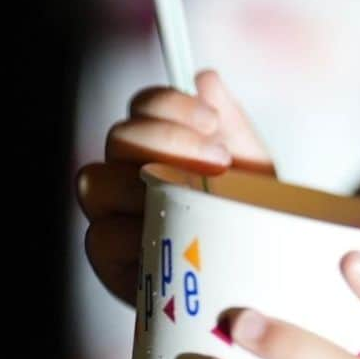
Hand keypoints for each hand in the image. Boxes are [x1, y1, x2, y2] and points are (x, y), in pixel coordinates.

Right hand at [76, 69, 273, 305]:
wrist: (264, 280)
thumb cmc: (255, 221)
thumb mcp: (256, 172)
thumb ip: (232, 126)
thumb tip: (205, 78)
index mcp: (162, 146)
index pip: (144, 106)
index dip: (170, 105)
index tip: (212, 122)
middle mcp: (129, 174)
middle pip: (118, 137)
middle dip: (167, 141)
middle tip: (218, 161)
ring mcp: (115, 217)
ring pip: (95, 181)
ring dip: (145, 184)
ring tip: (196, 200)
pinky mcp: (111, 262)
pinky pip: (100, 237)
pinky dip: (134, 232)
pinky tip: (174, 234)